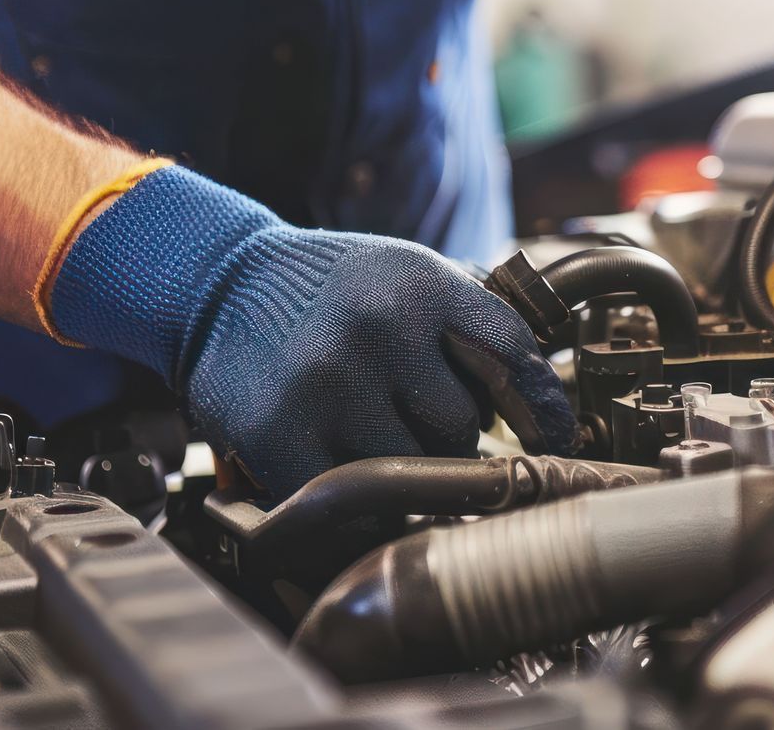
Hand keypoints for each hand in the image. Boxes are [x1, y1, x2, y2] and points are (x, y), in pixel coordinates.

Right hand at [47, 166, 576, 499]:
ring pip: (410, 470)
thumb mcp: (412, 274)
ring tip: (370, 428)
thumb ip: (478, 325)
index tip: (554, 440)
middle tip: (409, 412)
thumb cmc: (334, 289)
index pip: (514, 357)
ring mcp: (326, 383)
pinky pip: (349, 499)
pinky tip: (340, 457)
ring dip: (401, 466)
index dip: (543, 410)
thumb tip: (550, 401)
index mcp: (423, 283)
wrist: (219, 283)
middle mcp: (378, 328)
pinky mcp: (279, 432)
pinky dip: (354, 496)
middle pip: (461, 429)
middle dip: (447, 432)